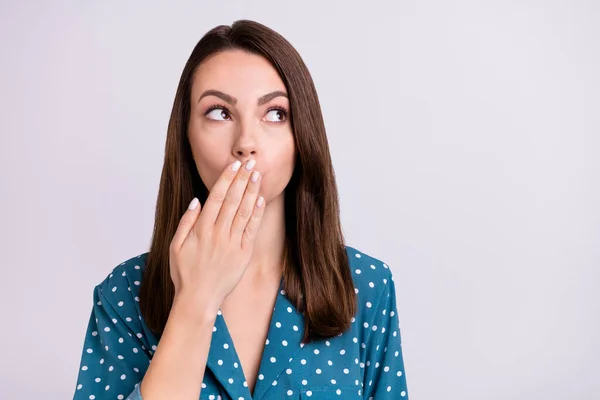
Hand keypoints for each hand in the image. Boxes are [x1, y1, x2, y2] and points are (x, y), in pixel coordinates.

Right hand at [169, 159, 265, 311]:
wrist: (199, 299)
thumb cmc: (184, 273)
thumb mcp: (175, 246)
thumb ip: (186, 222)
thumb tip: (196, 201)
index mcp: (201, 230)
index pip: (216, 197)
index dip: (226, 179)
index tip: (234, 165)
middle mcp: (217, 234)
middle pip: (232, 200)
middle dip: (242, 179)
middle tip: (250, 162)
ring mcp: (232, 244)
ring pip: (243, 212)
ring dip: (251, 192)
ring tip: (258, 175)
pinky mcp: (243, 254)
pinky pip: (251, 230)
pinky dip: (256, 214)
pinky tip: (261, 200)